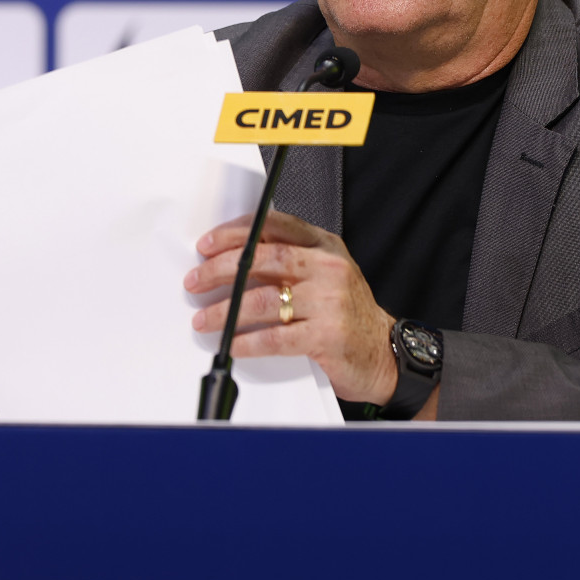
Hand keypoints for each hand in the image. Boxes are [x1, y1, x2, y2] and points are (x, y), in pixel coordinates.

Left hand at [185, 209, 405, 406]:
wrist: (382, 352)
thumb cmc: (346, 313)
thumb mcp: (325, 274)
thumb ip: (289, 261)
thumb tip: (230, 260)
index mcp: (325, 246)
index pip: (275, 226)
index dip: (236, 233)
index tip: (207, 244)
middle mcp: (329, 268)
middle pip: (264, 259)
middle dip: (221, 268)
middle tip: (196, 280)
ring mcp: (330, 301)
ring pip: (265, 299)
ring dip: (226, 310)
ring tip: (204, 319)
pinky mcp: (327, 336)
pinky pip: (276, 337)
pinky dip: (249, 341)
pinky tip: (232, 343)